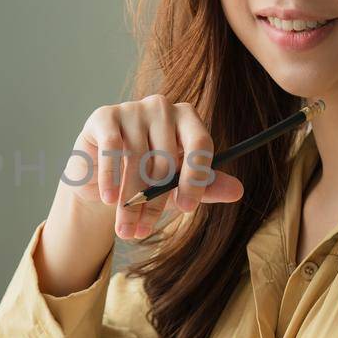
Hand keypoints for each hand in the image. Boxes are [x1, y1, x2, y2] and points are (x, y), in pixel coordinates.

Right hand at [65, 94, 243, 239]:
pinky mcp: (104, 115)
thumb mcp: (177, 184)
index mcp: (187, 118)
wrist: (100, 174)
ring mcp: (133, 108)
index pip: (200, 143)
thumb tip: (237, 191)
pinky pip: (112, 148)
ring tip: (126, 228)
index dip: (195, 178)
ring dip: (130, 200)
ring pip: (137, 160)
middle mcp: (162, 107)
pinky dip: (111, 178)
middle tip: (144, 230)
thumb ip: (206, 186)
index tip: (187, 208)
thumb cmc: (146, 176)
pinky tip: (109, 199)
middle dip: (155, 201)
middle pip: (166, 158)